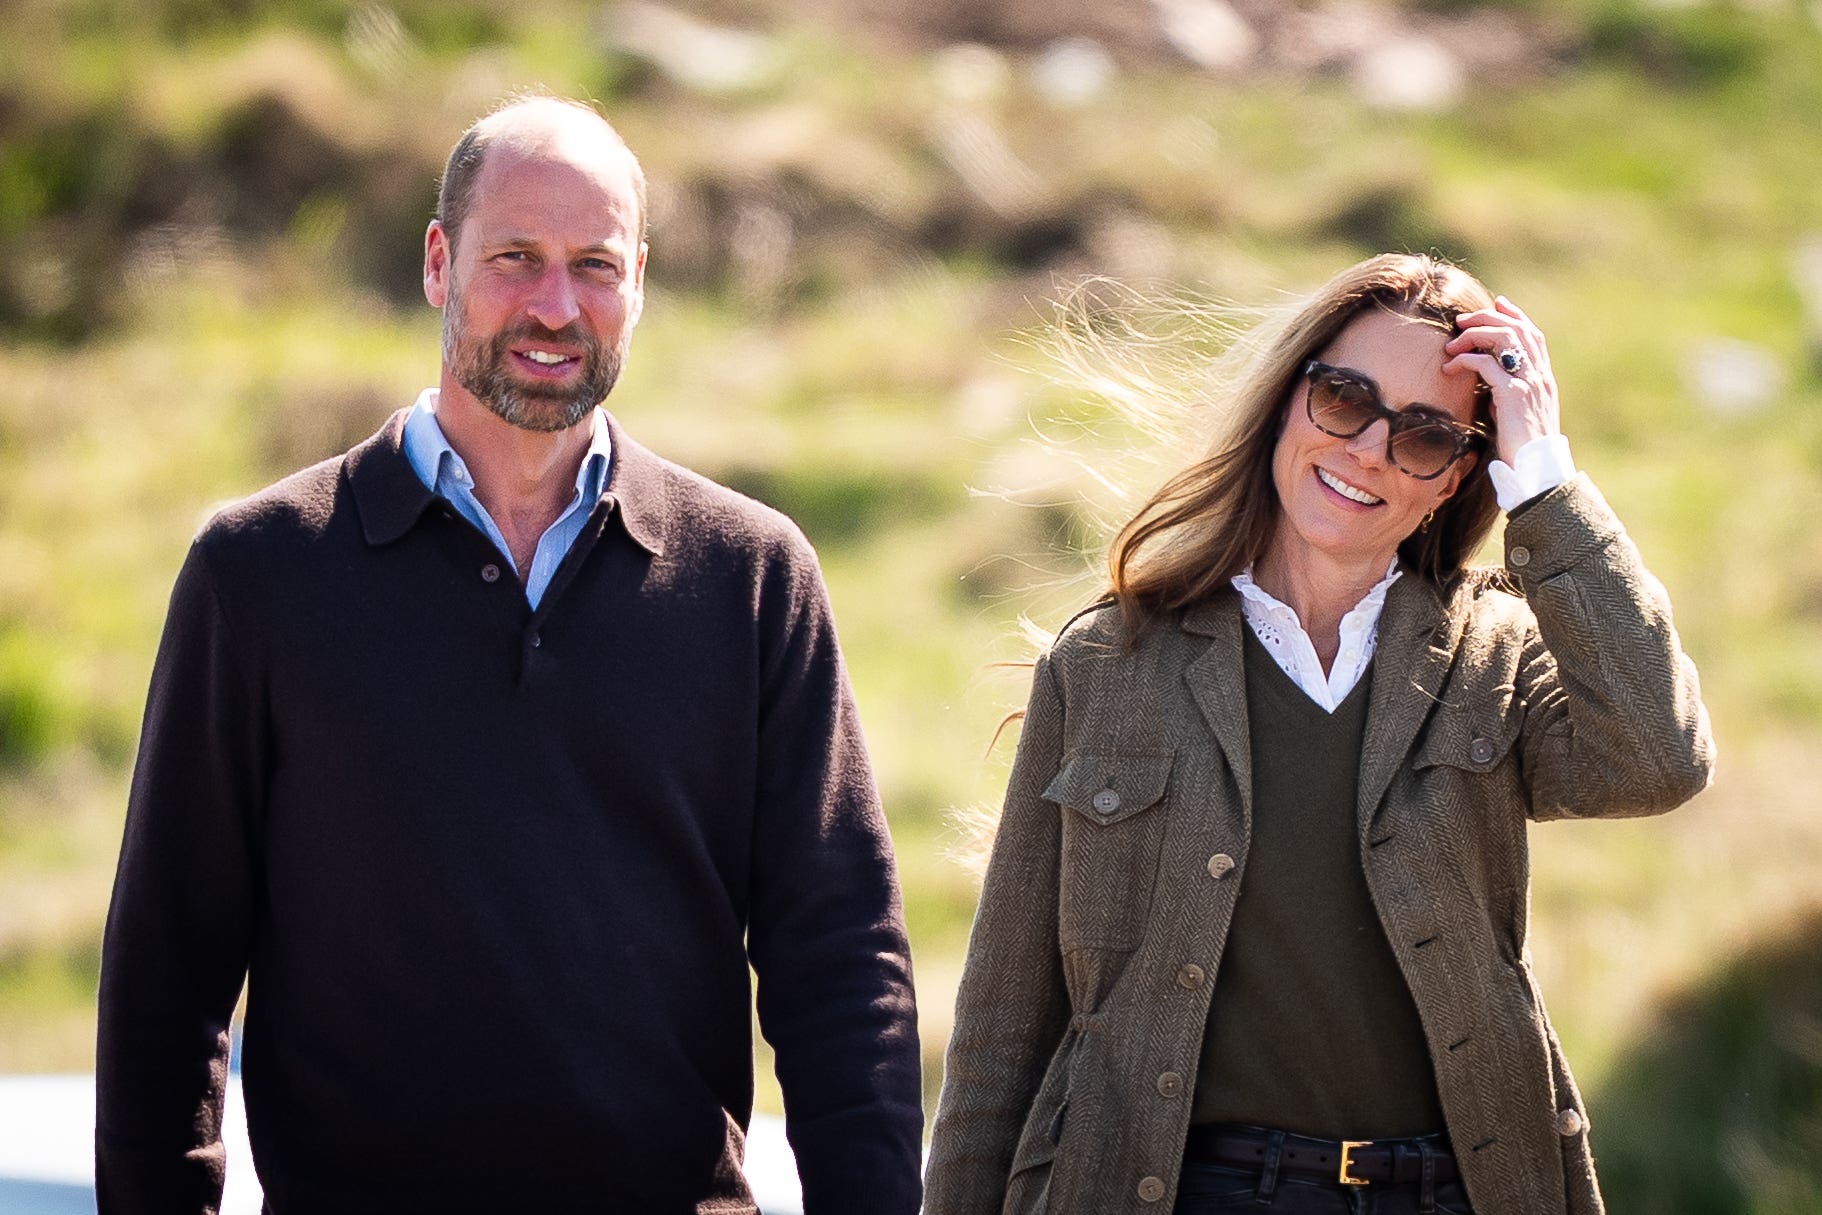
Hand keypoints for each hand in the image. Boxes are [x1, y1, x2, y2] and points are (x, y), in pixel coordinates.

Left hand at [1444, 296, 1561, 466]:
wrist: (1538, 470)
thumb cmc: (1523, 448)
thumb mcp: (1518, 417)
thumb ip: (1508, 398)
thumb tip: (1490, 392)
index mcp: (1543, 378)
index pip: (1533, 334)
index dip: (1516, 314)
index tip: (1497, 302)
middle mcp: (1540, 376)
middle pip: (1517, 329)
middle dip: (1488, 317)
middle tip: (1462, 319)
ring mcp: (1529, 383)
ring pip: (1504, 338)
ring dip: (1474, 334)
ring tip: (1451, 343)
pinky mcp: (1513, 395)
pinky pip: (1487, 364)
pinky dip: (1466, 359)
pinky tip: (1450, 366)